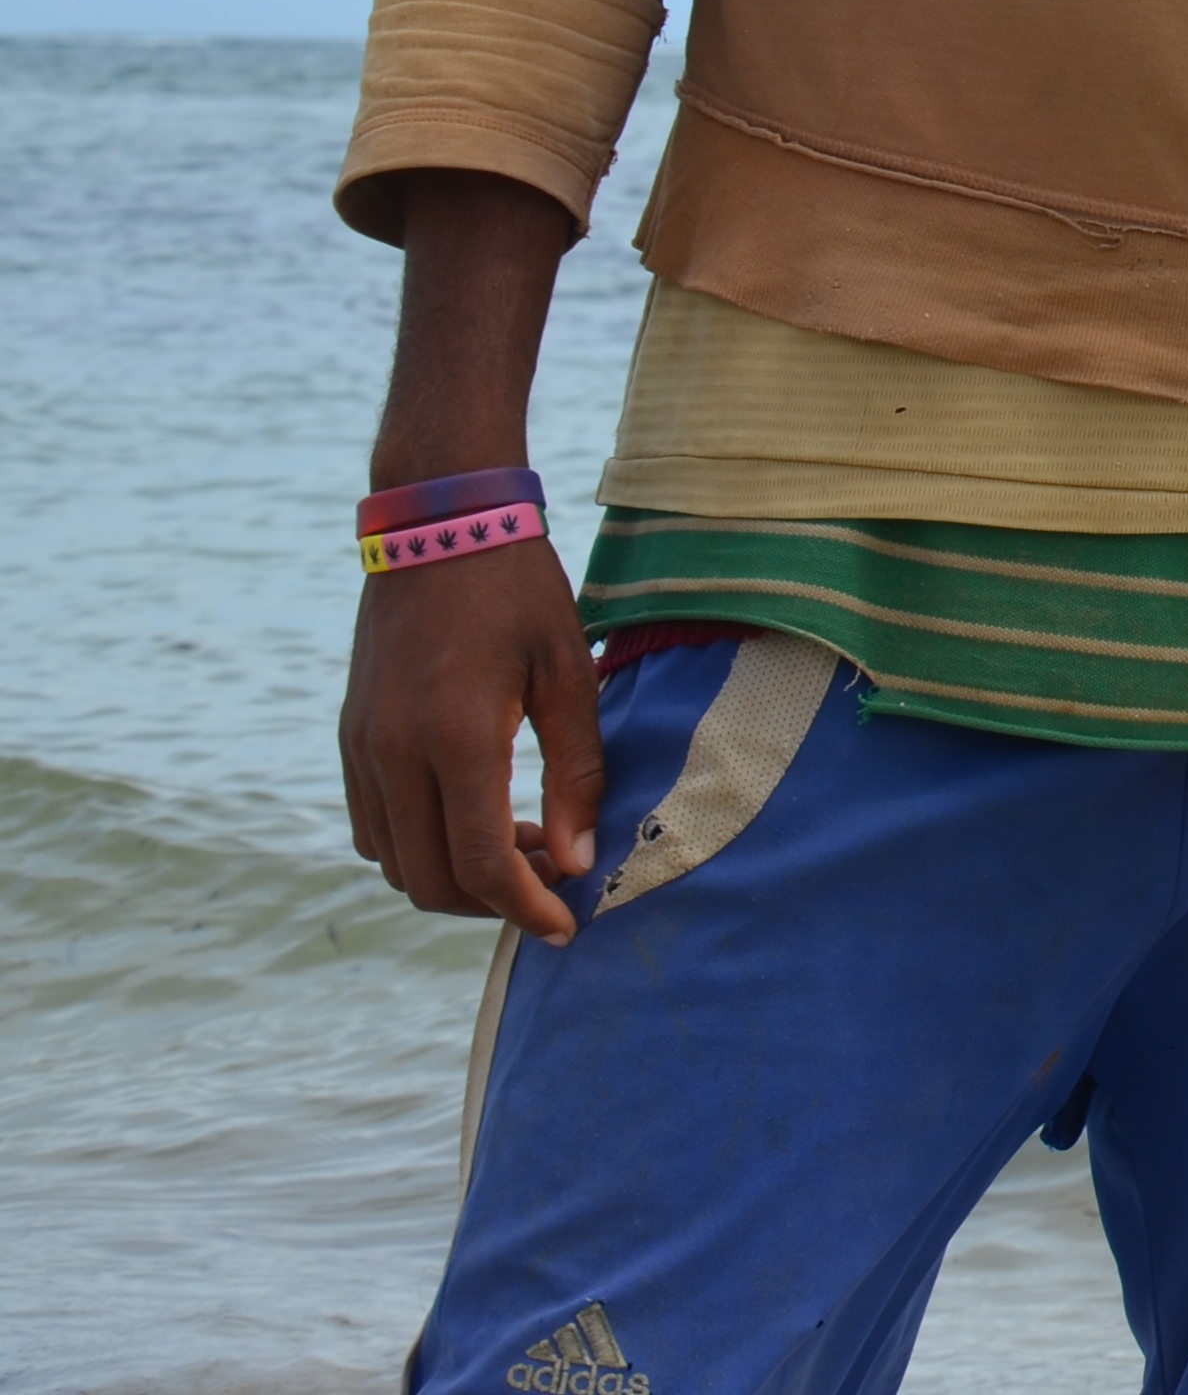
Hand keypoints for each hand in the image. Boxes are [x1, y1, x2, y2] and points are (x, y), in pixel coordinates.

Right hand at [335, 168, 598, 940]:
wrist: (438, 521)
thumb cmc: (520, 589)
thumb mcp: (569, 674)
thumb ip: (576, 770)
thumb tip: (578, 858)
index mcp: (454, 737)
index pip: (481, 864)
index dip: (526, 908)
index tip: (568, 926)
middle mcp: (392, 752)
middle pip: (430, 879)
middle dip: (493, 901)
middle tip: (557, 878)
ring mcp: (360, 746)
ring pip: (393, 861)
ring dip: (455, 876)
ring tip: (527, 844)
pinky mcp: (349, 735)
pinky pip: (371, 824)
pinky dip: (420, 844)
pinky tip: (478, 815)